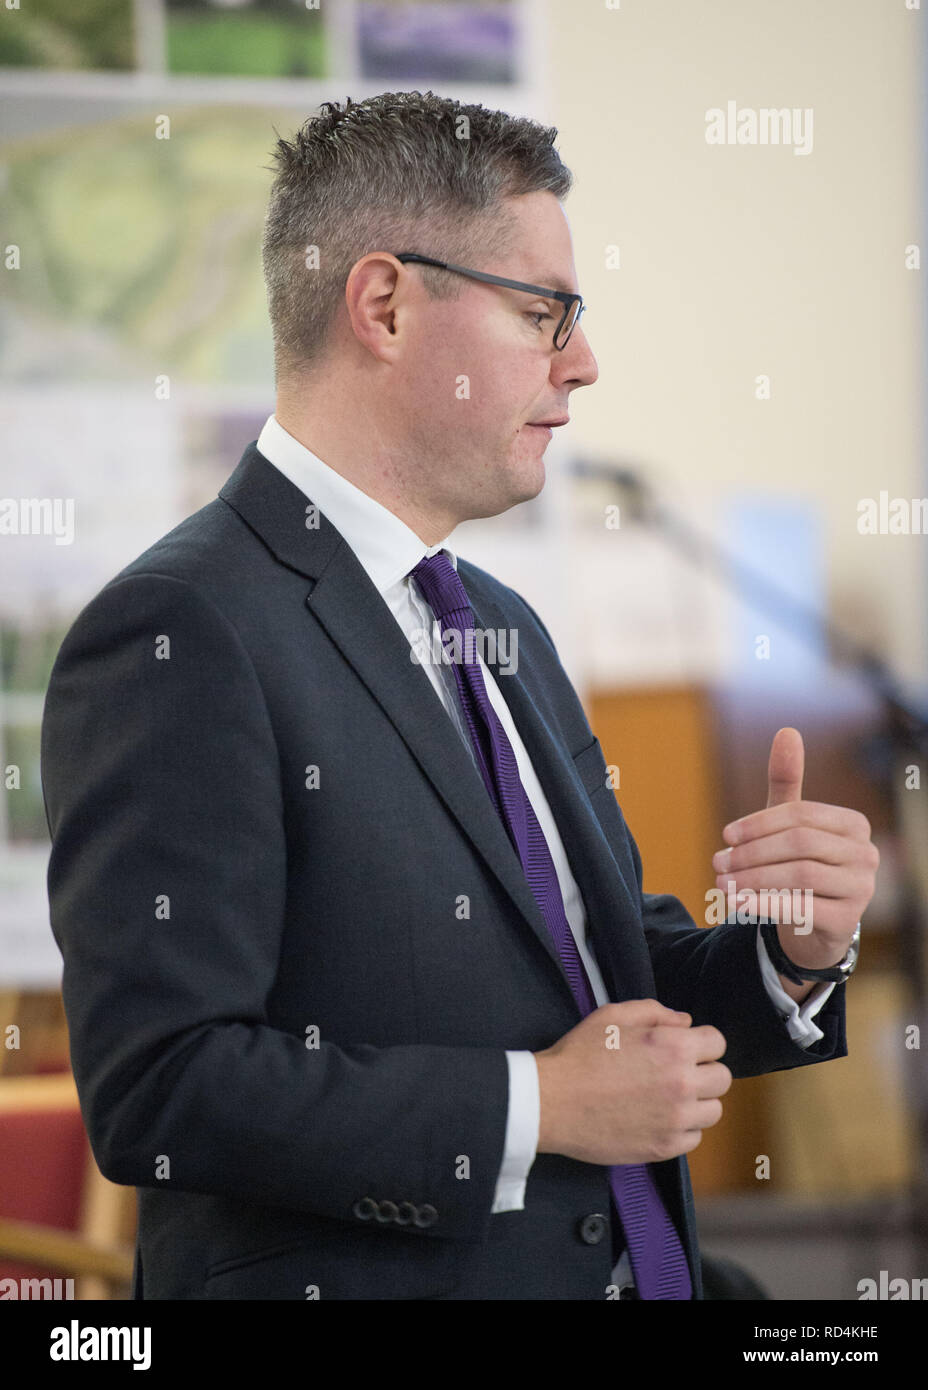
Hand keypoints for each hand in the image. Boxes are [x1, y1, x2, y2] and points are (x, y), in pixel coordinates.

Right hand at [534, 999, 730, 1164]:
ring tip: (668, 1098)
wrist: (551, 1102)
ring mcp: (676, 1120)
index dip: (701, 1042)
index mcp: (674, 1047)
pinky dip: (682, 1128)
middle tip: (677, 1072)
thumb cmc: (580, 1055)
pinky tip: (658, 1118)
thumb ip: (655, 1012)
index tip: (685, 1047)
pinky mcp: (664, 1147)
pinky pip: (694, 1138)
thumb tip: (685, 1022)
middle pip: (722, 1079)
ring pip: (713, 1111)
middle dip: (704, 1071)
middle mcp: (683, 1084)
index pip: (717, 1043)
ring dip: (697, 1102)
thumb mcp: (613, 1016)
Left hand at [711, 727, 878, 974]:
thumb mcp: (789, 824)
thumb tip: (787, 731)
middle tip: (717, 862)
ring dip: (753, 878)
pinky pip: (801, 908)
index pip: (800, 815)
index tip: (725, 836)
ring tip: (721, 883)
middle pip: (799, 844)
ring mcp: (861, 889)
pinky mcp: (846, 921)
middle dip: (752, 853)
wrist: (814, 926)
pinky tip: (736, 904)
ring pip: (800, 875)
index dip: (758, 824)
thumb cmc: (800, 864)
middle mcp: (865, 854)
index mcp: (853, 824)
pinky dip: (764, 904)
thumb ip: (787, 781)